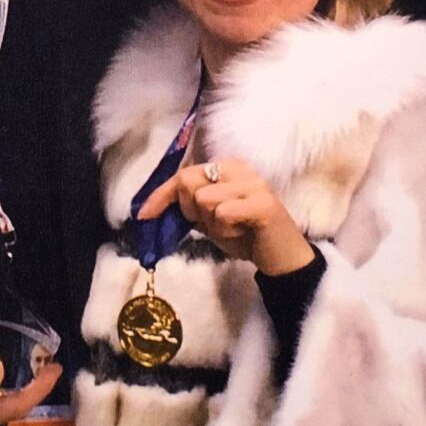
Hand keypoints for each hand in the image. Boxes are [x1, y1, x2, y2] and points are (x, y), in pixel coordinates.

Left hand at [137, 158, 313, 274]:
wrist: (282, 258)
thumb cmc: (245, 235)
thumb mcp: (209, 219)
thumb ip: (189, 207)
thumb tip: (153, 207)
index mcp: (227, 167)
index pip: (184, 173)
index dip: (161, 195)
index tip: (143, 214)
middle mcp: (240, 168)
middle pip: (189, 181)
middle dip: (190, 210)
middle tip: (210, 224)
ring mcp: (253, 184)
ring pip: (204, 200)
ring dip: (211, 224)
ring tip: (232, 229)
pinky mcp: (263, 203)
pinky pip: (223, 214)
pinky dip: (226, 231)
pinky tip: (242, 233)